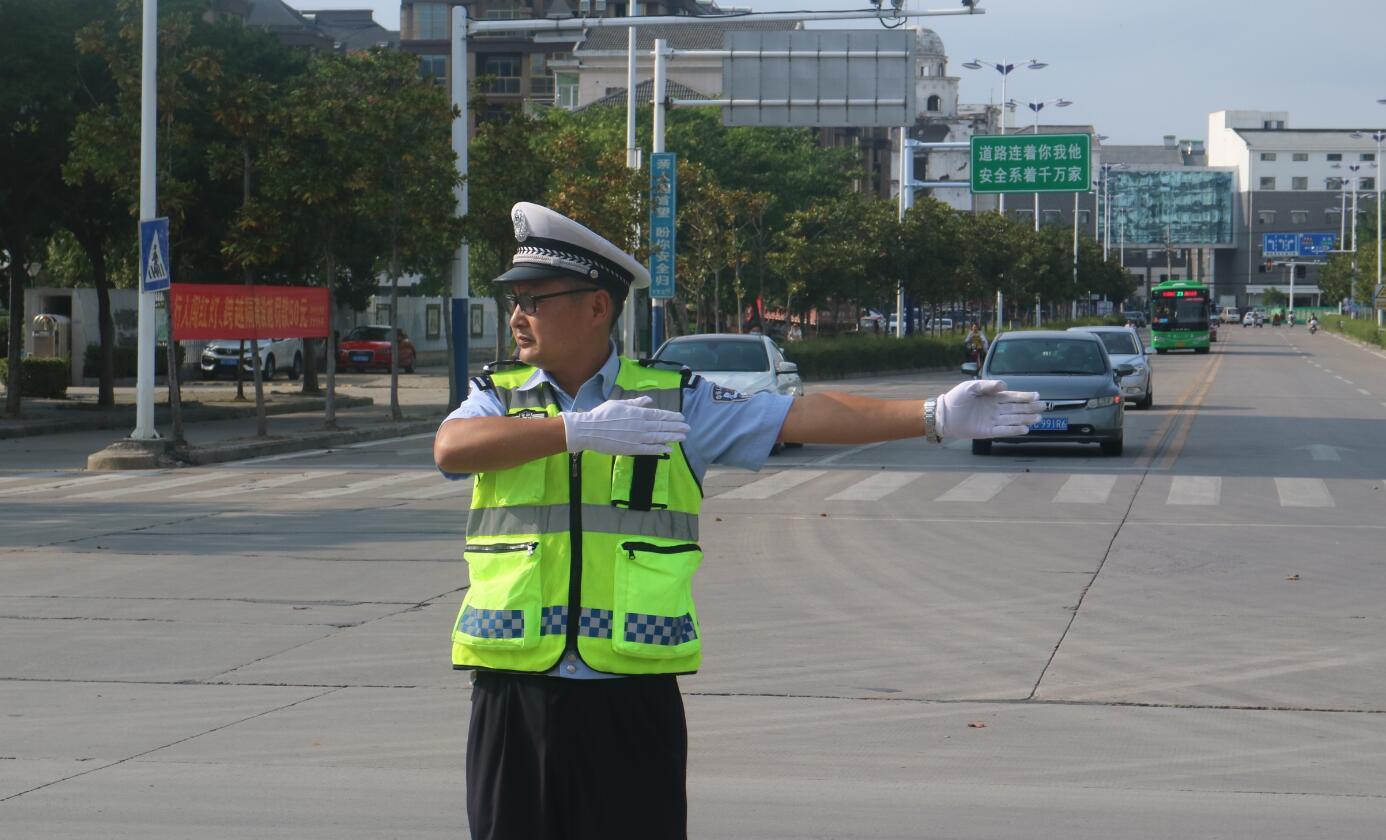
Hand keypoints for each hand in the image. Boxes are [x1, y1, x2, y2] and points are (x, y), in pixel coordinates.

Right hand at [561, 396, 689, 454]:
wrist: (590, 429)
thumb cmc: (602, 414)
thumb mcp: (619, 403)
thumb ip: (635, 402)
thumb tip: (648, 400)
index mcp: (638, 413)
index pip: (659, 414)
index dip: (671, 416)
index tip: (681, 417)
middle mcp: (641, 425)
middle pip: (662, 426)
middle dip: (676, 427)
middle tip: (687, 428)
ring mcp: (637, 438)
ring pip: (659, 438)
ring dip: (672, 437)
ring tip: (683, 437)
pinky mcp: (632, 448)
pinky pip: (649, 450)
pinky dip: (660, 449)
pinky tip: (668, 449)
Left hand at [936, 379, 1042, 439]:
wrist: (944, 414)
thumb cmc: (957, 398)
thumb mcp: (971, 387)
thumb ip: (987, 385)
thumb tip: (1004, 385)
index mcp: (994, 397)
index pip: (1013, 397)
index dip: (1025, 396)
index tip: (1037, 396)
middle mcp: (996, 409)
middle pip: (1017, 409)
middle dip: (1030, 408)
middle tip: (1043, 407)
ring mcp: (993, 421)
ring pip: (1013, 420)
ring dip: (1025, 419)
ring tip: (1038, 418)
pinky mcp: (987, 431)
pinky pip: (1003, 431)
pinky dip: (1013, 430)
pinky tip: (1025, 429)